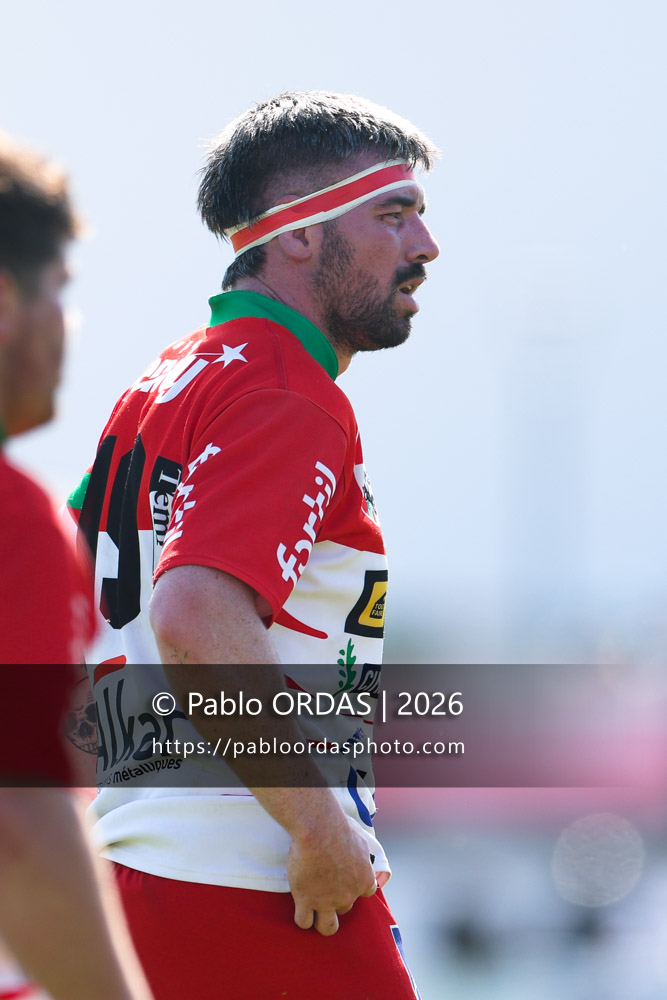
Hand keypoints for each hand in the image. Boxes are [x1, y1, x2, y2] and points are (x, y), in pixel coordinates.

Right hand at [288, 817, 377, 935]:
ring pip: (328, 927)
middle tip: (325, 888)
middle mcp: (348, 895)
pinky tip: (300, 908)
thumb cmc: (340, 829)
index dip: (356, 888)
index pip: (367, 892)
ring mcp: (327, 902)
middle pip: (345, 908)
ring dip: (322, 920)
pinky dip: (302, 917)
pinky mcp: (306, 901)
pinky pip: (304, 922)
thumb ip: (364, 855)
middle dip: (336, 900)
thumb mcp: (362, 840)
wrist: (319, 831)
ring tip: (314, 911)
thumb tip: (364, 857)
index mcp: (364, 879)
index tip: (347, 881)